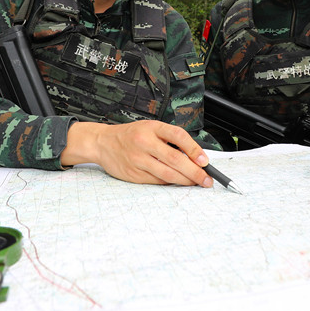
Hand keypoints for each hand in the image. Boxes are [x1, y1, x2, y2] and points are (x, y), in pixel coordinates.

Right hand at [62, 120, 213, 186]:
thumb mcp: (150, 128)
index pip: (178, 136)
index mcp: (151, 128)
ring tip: (196, 182)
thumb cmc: (130, 135)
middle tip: (206, 179)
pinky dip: (170, 182)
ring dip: (185, 180)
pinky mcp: (134, 174)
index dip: (194, 149)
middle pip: (175, 159)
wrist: (103, 142)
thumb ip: (169, 139)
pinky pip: (157, 181)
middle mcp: (145, 143)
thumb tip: (194, 156)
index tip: (205, 160)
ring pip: (167, 174)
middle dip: (195, 172)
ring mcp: (138, 160)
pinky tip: (177, 181)